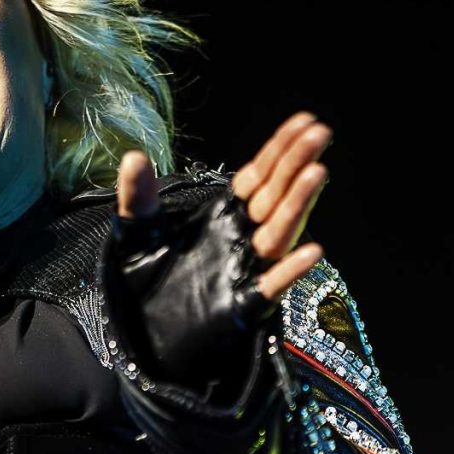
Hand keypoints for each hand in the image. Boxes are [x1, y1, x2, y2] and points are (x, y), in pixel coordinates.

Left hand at [107, 111, 330, 387]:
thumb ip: (137, 195)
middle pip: (274, 195)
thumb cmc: (142, 278)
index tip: (305, 121)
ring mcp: (243, 270)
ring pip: (278, 233)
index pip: (257, 176)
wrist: (137, 332)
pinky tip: (312, 251)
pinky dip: (289, 271)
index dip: (279, 150)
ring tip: (317, 173)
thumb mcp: (135, 230)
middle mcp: (239, 238)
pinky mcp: (239, 307)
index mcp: (222, 215)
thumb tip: (133, 156)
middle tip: (319, 133)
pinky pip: (270, 287)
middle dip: (295, 164)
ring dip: (297, 206)